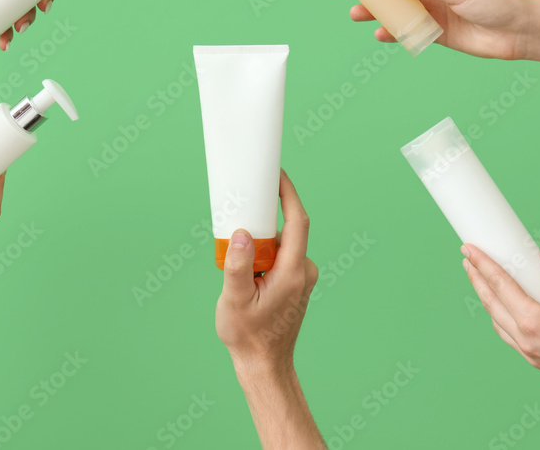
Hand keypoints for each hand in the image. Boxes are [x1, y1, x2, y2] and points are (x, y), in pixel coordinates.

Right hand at [216, 170, 318, 376]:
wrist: (264, 365)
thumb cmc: (249, 336)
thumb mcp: (235, 300)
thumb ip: (238, 264)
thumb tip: (241, 233)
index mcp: (293, 272)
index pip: (298, 221)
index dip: (289, 193)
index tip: (277, 174)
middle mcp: (304, 271)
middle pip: (286, 230)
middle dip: (263, 221)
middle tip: (239, 221)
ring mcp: (302, 278)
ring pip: (281, 245)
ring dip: (260, 244)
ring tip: (238, 266)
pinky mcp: (296, 283)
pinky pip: (281, 257)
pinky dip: (264, 256)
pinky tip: (247, 276)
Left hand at [462, 242, 539, 397]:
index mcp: (532, 321)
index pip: (499, 285)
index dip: (482, 265)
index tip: (468, 250)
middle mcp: (525, 340)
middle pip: (491, 304)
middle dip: (477, 281)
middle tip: (468, 262)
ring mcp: (530, 354)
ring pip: (498, 324)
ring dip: (488, 302)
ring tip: (483, 284)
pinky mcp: (539, 363)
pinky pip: (511, 339)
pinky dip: (502, 321)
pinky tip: (506, 313)